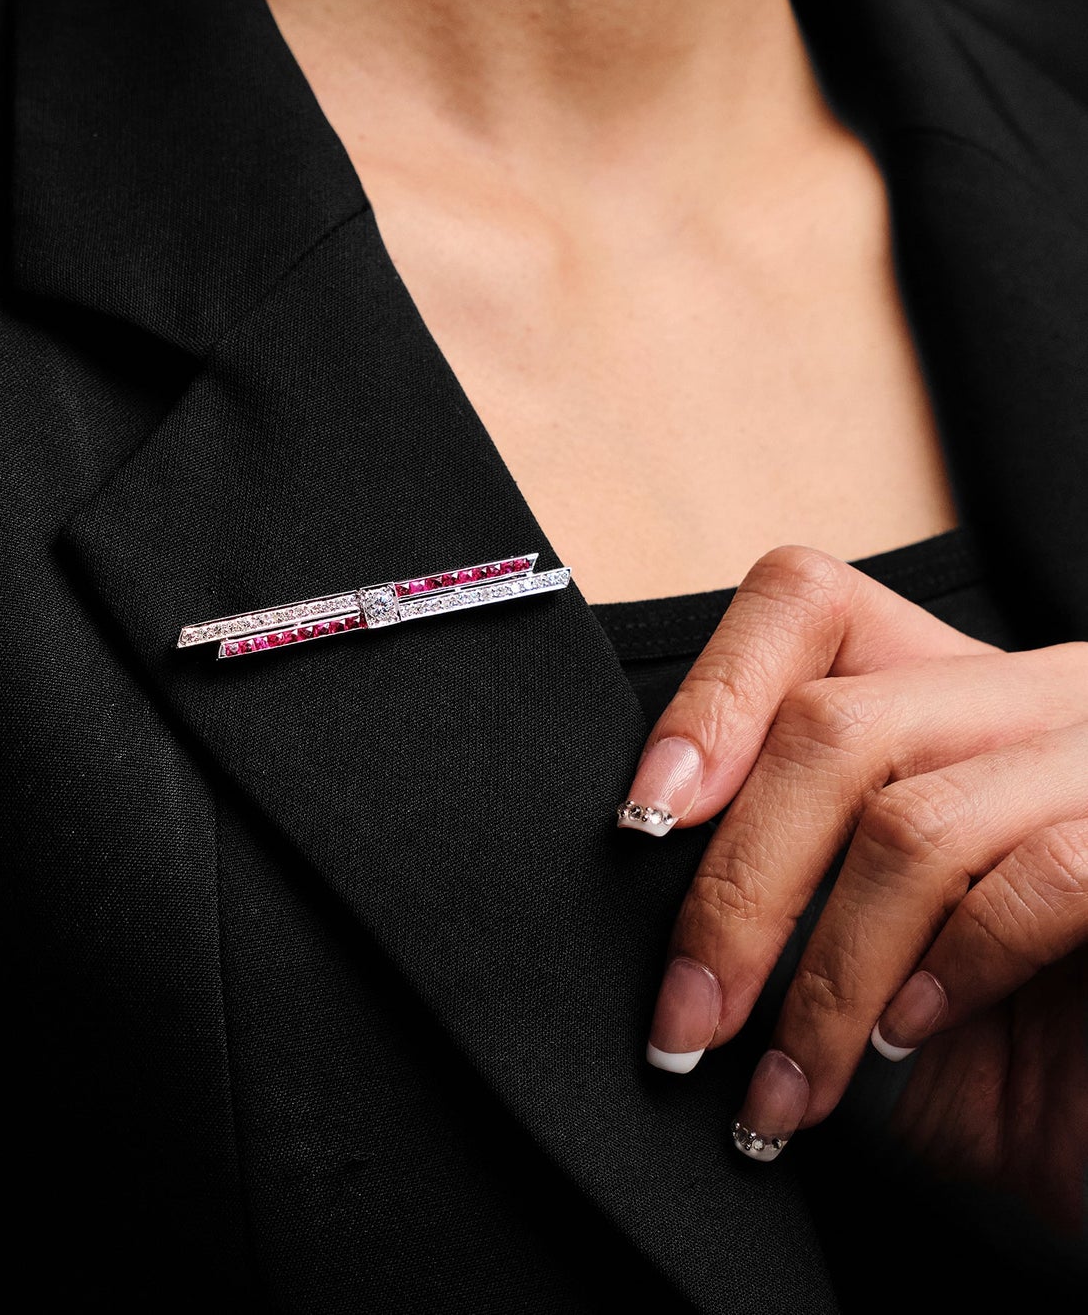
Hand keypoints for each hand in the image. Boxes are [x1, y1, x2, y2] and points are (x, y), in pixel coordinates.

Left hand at [617, 545, 1087, 1229]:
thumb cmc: (986, 1044)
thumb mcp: (853, 940)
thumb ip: (774, 868)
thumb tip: (641, 848)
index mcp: (944, 690)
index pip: (805, 604)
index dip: (712, 699)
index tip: (644, 821)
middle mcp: (1032, 698)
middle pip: (831, 727)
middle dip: (737, 891)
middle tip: (688, 1016)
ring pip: (914, 822)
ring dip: (825, 978)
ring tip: (788, 1079)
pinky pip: (1043, 877)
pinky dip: (949, 970)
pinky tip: (908, 1038)